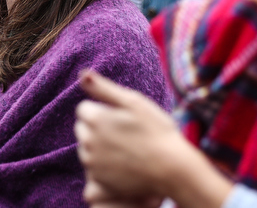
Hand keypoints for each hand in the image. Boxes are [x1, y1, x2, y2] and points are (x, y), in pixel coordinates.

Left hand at [74, 70, 231, 207]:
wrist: (173, 170)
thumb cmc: (157, 132)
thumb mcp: (133, 102)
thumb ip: (103, 88)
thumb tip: (82, 74)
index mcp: (95, 119)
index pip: (84, 109)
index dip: (103, 111)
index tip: (122, 118)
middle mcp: (88, 141)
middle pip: (83, 129)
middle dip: (97, 129)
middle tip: (125, 134)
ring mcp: (92, 163)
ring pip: (87, 150)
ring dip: (99, 148)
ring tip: (127, 151)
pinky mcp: (98, 182)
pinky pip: (93, 171)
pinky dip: (102, 169)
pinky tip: (123, 166)